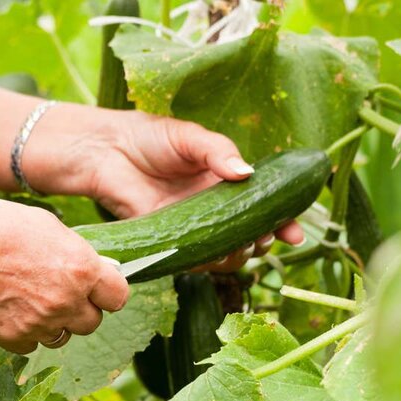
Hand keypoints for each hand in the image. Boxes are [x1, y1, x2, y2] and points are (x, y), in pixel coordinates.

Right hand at [0, 199, 129, 353]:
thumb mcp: (49, 227)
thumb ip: (76, 254)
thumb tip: (93, 270)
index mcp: (82, 269)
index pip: (118, 296)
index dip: (109, 292)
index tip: (99, 290)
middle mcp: (67, 301)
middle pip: (92, 322)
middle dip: (80, 310)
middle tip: (58, 293)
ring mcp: (42, 324)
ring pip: (62, 336)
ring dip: (53, 323)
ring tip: (29, 299)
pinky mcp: (16, 339)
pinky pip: (32, 344)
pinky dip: (25, 332)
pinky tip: (10, 310)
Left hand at [24, 106, 304, 269]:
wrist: (106, 152)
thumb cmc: (149, 138)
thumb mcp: (192, 138)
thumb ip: (220, 152)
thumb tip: (248, 173)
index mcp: (225, 183)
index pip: (262, 207)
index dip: (282, 221)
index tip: (294, 231)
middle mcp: (214, 210)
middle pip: (250, 236)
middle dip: (265, 240)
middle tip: (266, 235)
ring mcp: (194, 229)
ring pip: (226, 254)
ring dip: (241, 254)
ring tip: (246, 244)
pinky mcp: (170, 242)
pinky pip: (196, 261)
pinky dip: (211, 263)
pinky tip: (219, 255)